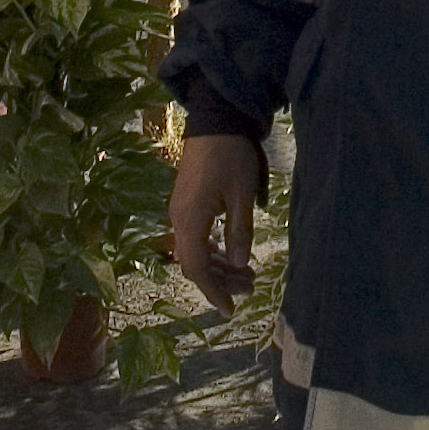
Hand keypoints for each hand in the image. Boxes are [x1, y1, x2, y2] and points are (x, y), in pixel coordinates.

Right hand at [169, 133, 261, 311]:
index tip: (230, 310)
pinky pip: (195, 236)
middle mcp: (178, 219)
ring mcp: (180, 210)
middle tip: (249, 288)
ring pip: (194, 250)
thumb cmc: (231, 157)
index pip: (197, 268)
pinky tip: (231, 252)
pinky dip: (213, 249)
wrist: (214, 120)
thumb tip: (239, 265)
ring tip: (246, 273)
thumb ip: (239, 232)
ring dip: (218, 266)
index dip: (213, 292)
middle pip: (194, 263)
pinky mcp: (185, 201)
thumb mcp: (241, 195)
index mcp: (190, 220)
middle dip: (220, 281)